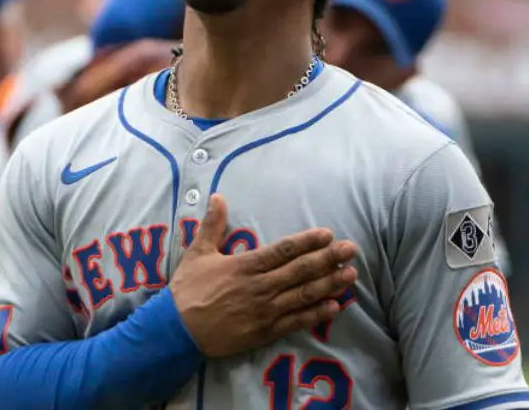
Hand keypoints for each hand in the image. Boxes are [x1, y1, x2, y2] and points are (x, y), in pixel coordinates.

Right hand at [169, 194, 358, 358]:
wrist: (177, 330)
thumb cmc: (187, 289)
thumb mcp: (197, 252)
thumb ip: (212, 225)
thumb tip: (217, 197)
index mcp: (245, 265)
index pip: (283, 250)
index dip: (307, 242)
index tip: (327, 234)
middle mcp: (260, 286)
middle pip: (301, 271)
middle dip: (328, 259)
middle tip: (351, 249)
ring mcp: (265, 311)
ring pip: (304, 295)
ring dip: (329, 284)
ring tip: (350, 274)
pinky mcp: (265, 331)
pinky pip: (296, 322)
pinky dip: (316, 314)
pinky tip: (334, 306)